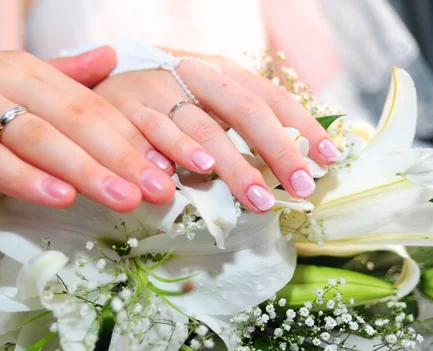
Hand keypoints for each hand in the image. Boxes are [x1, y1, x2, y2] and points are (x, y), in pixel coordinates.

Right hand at [0, 46, 176, 211]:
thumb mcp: (13, 78)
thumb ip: (63, 76)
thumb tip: (111, 60)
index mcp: (33, 72)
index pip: (93, 107)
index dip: (132, 139)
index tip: (167, 169)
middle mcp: (7, 80)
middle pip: (75, 122)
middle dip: (122, 158)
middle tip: (161, 191)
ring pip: (37, 138)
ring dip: (85, 170)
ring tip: (124, 199)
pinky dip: (23, 177)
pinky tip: (57, 198)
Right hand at [93, 51, 340, 212]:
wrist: (102, 76)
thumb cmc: (165, 97)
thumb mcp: (205, 97)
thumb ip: (239, 120)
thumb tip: (290, 156)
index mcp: (223, 70)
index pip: (272, 97)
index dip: (304, 126)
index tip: (330, 159)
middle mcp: (195, 74)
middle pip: (245, 110)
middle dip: (278, 150)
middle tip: (302, 188)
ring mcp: (160, 90)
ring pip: (203, 129)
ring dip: (231, 166)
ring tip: (256, 198)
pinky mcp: (125, 108)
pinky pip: (152, 135)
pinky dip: (174, 156)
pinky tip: (193, 178)